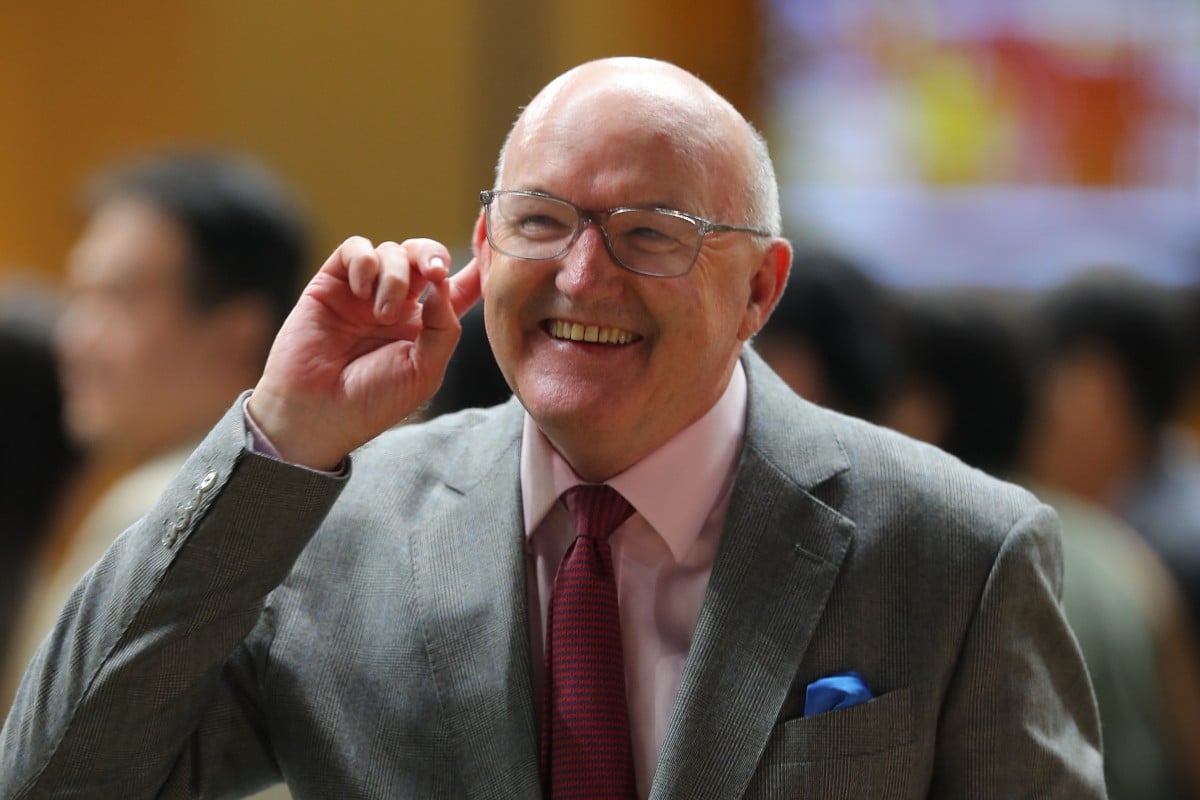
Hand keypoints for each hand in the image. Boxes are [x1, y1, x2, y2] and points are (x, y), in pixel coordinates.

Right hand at [246, 236, 481, 468]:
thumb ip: (445, 327)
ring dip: (395, 276)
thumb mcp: (425, 371)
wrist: (316, 412)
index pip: (459, 286)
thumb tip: (443, 282)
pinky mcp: (332, 282)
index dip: (478, 262)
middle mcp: (399, 304)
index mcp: (427, 326)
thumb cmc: (372, 400)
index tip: (493, 242)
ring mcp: (365, 292)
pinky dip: (364, 261)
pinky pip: (355, 249)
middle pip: (426, 257)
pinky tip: (361, 291)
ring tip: (382, 314)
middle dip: (433, 255)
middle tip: (434, 273)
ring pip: (393, 251)